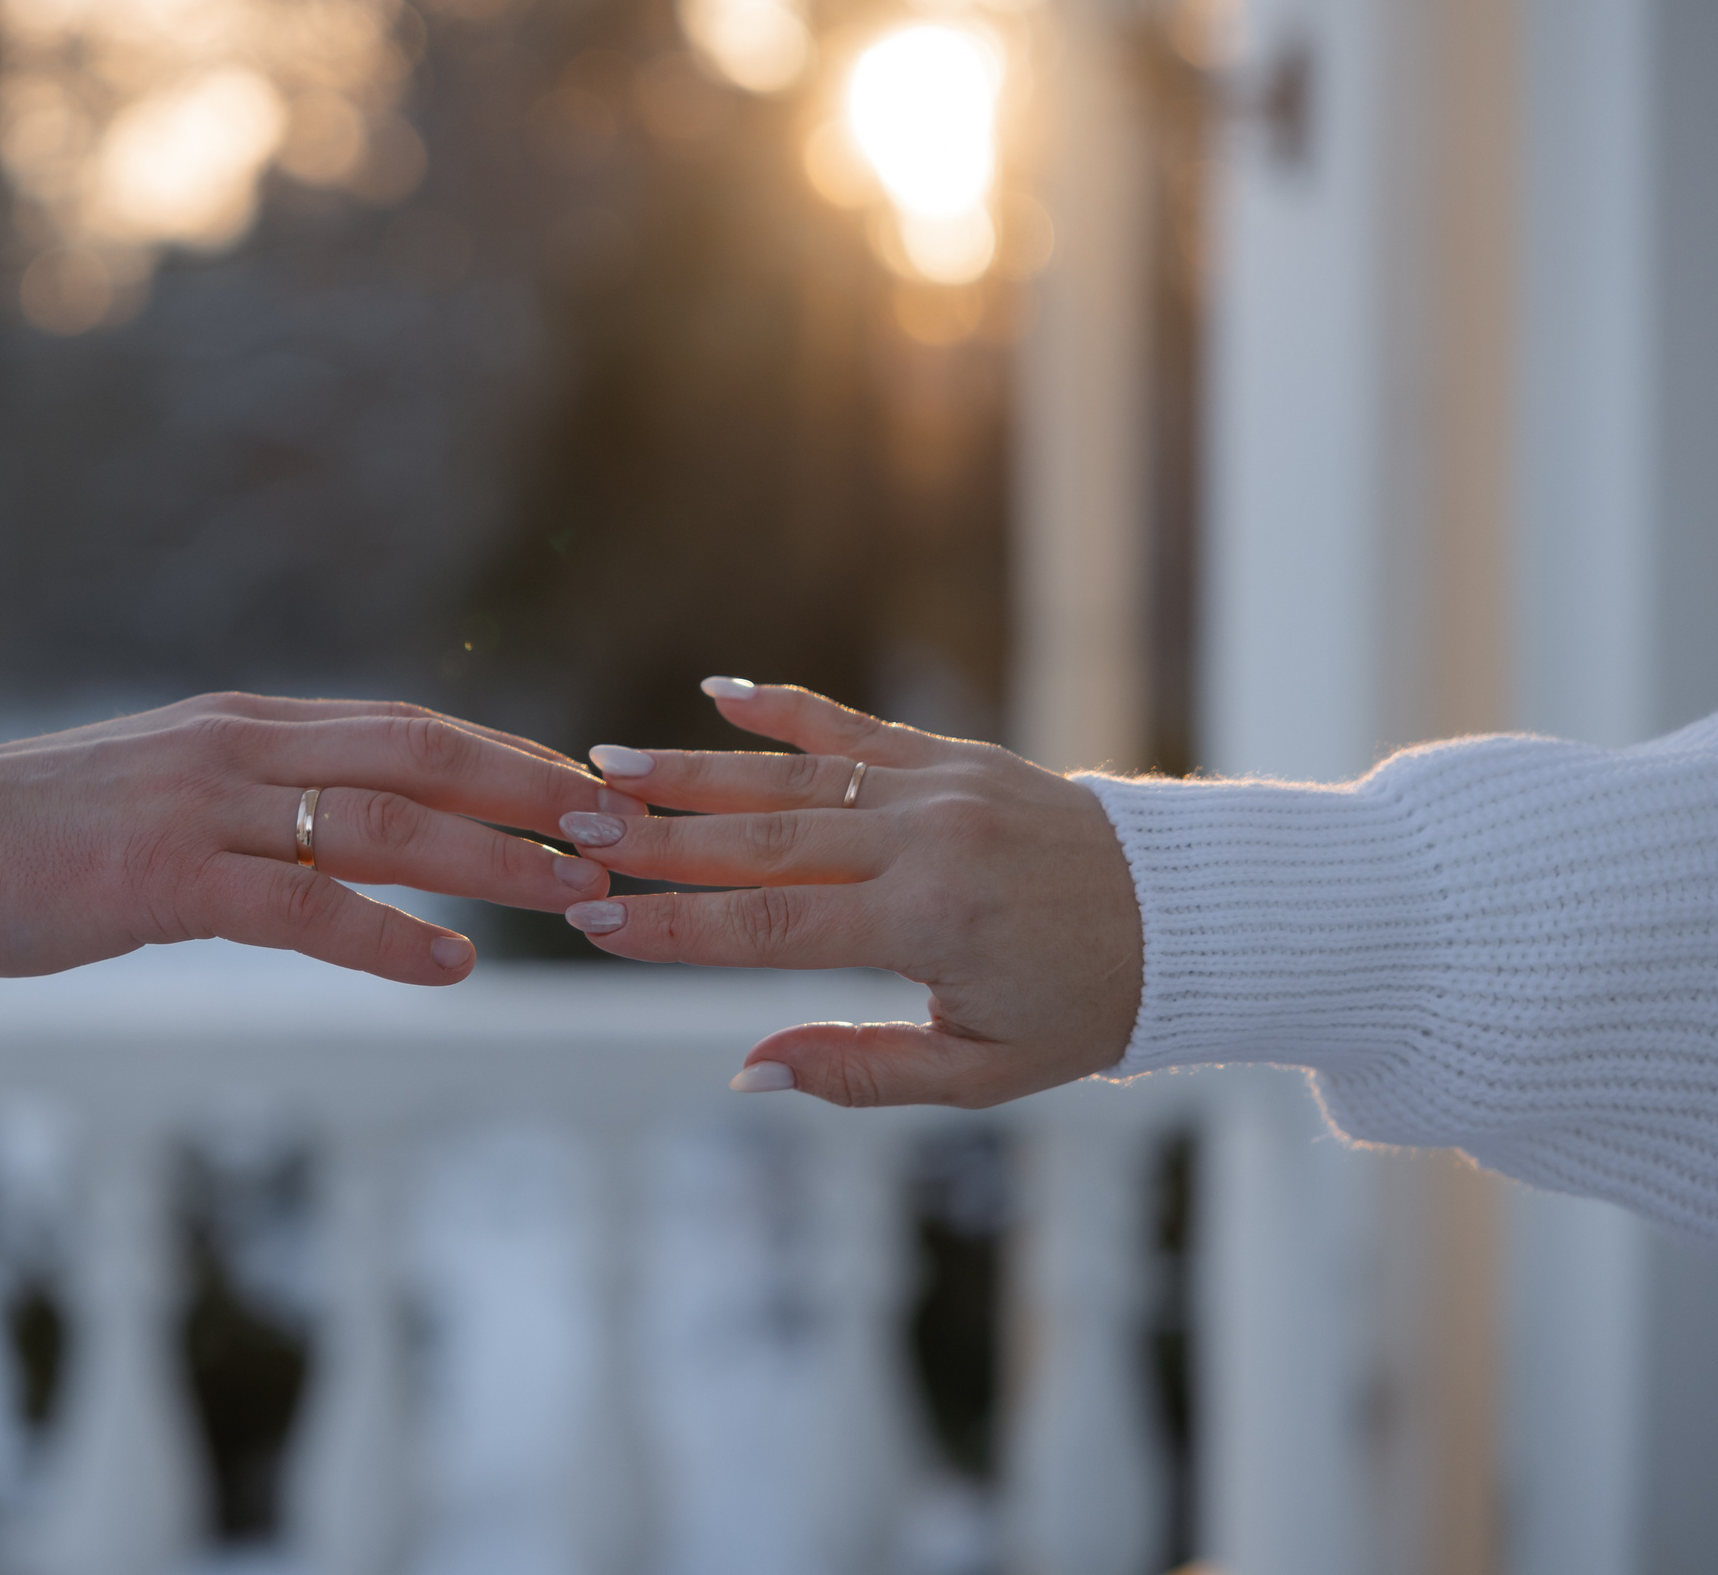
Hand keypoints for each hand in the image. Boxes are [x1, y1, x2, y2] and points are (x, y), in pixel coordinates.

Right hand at [0, 693, 639, 985]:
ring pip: (381, 822)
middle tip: (625, 829)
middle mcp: (238, 746)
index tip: (589, 788)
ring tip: (576, 892)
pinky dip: (385, 934)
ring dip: (492, 857)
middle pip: (420, 754)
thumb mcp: (163, 802)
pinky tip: (452, 965)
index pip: (407, 727)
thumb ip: (254, 807)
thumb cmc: (31, 838)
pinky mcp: (162, 879)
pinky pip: (299, 905)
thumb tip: (343, 840)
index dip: (507, 756)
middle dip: (532, 792)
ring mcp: (202, 807)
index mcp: (244, 725)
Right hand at [553, 680, 1141, 1106]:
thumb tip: (745, 1070)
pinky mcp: (953, 756)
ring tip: (607, 767)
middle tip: (573, 832)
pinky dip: (782, 709)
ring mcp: (937, 787)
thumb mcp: (980, 1071)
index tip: (599, 925)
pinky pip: (852, 728)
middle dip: (658, 839)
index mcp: (927, 924)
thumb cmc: (1083, 1009)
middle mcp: (924, 842)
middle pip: (761, 841)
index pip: (770, 925)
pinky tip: (716, 692)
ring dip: (693, 772)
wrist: (1191, 917)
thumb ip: (859, 1069)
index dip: (676, 929)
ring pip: (791, 779)